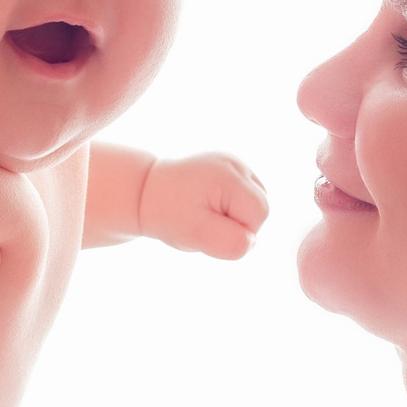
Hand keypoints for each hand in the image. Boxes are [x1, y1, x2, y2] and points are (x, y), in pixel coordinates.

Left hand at [138, 151, 268, 259]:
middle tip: (204, 221)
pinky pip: (245, 198)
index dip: (237, 231)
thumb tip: (251, 241)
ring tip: (205, 213)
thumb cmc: (168, 213)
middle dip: (237, 224)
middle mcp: (237, 164)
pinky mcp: (231, 168)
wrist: (145, 192)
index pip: (259, 215)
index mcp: (231, 175)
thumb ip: (229, 242)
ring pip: (255, 204)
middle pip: (260, 208)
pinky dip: (230, 208)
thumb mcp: (195, 234)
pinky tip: (209, 205)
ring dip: (234, 217)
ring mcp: (235, 163)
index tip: (208, 226)